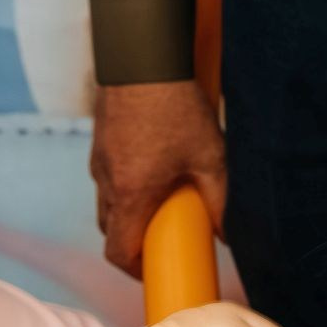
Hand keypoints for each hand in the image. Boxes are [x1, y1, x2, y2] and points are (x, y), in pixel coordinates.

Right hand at [92, 81, 228, 277]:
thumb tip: (227, 235)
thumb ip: (220, 201)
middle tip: (162, 240)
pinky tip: (152, 170)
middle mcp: (108, 182)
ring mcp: (99, 160)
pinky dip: (124, 187)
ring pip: (107, 203)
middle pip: (110, 231)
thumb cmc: (176, 106)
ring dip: (128, 213)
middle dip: (132, 243)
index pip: (118, 252)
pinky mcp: (99, 141)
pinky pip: (107, 177)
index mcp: (132, 194)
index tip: (154, 270)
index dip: (134, 270)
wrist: (143, 56)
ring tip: (160, 203)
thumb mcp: (210, 157)